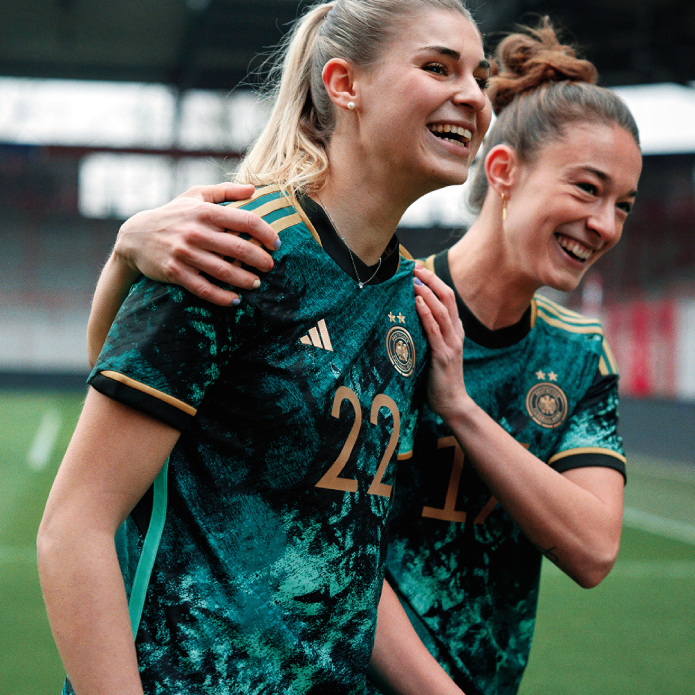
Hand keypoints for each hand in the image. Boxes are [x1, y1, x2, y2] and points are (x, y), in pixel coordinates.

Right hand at [115, 183, 280, 305]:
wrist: (135, 236)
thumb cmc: (172, 214)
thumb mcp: (195, 195)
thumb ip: (225, 191)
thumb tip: (254, 190)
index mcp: (206, 212)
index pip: (245, 221)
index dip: (266, 233)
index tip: (277, 244)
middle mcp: (197, 232)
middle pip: (239, 249)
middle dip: (260, 260)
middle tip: (269, 267)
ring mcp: (186, 253)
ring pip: (224, 271)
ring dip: (245, 280)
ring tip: (256, 284)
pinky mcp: (176, 272)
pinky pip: (204, 289)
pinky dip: (222, 297)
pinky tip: (235, 300)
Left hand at [413, 264, 467, 420]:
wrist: (452, 403)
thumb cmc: (439, 378)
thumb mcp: (436, 350)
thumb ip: (430, 334)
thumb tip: (411, 316)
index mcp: (455, 330)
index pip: (448, 298)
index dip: (434, 281)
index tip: (418, 268)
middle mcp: (456, 333)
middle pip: (447, 298)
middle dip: (430, 280)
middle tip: (414, 267)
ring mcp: (451, 344)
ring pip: (442, 310)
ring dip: (427, 292)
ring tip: (413, 279)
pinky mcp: (443, 355)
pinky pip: (435, 330)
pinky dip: (426, 313)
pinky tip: (417, 301)